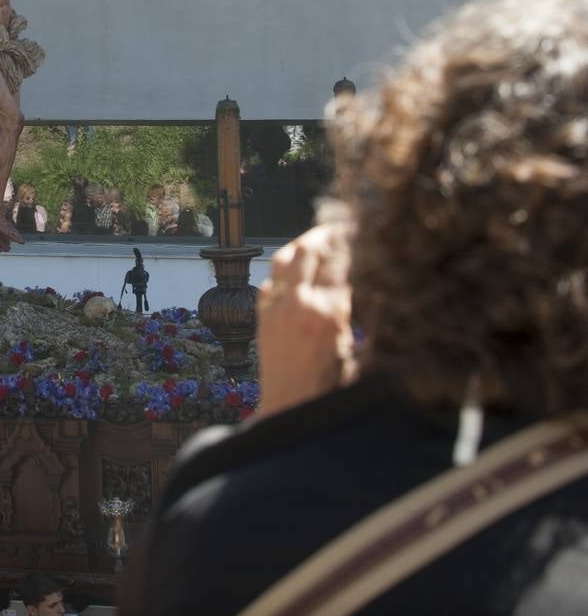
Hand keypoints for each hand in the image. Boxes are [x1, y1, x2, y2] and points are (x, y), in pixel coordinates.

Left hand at [255, 222, 356, 417]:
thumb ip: (361, 316)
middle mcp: (299, 304)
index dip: (353, 242)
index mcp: (329, 313)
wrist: (290, 410)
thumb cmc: (332, 389)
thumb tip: (375, 288)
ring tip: (315, 238)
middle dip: (327, 234)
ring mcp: (276, 308)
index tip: (362, 230)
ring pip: (284, 259)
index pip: (342, 262)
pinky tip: (294, 270)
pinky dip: (283, 271)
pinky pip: (270, 282)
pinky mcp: (262, 317)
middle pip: (311, 251)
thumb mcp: (358, 351)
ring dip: (301, 245)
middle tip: (340, 226)